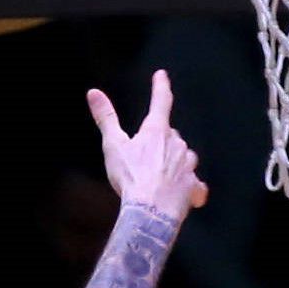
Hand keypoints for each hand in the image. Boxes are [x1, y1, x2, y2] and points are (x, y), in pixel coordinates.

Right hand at [87, 70, 207, 219]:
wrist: (150, 211)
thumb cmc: (130, 177)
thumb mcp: (113, 145)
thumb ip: (106, 118)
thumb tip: (93, 92)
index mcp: (157, 131)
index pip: (161, 101)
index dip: (160, 86)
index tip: (161, 75)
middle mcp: (177, 144)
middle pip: (172, 135)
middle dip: (162, 141)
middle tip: (145, 157)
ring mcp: (188, 166)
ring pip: (184, 157)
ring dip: (176, 162)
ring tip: (160, 178)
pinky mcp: (194, 187)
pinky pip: (195, 185)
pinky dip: (190, 188)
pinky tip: (184, 195)